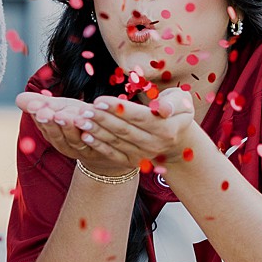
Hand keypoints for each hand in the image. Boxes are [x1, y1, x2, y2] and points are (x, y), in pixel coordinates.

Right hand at [16, 91, 140, 177]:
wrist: (105, 142)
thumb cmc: (79, 120)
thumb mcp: (59, 109)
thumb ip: (40, 104)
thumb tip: (18, 99)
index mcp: (54, 135)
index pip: (44, 127)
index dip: (39, 117)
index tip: (35, 107)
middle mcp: (66, 145)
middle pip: (57, 136)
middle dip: (51, 124)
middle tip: (46, 113)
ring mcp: (83, 149)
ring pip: (74, 140)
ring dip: (70, 128)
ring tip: (66, 116)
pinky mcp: (100, 151)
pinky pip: (95, 143)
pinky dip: (91, 134)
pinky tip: (88, 123)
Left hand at [80, 87, 198, 170]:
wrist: (177, 138)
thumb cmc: (175, 111)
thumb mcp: (181, 102)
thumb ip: (173, 102)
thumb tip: (163, 109)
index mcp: (166, 128)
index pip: (138, 117)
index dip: (117, 109)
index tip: (98, 100)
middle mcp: (155, 144)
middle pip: (124, 130)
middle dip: (102, 119)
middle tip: (83, 109)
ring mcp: (144, 155)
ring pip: (116, 141)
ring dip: (96, 131)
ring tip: (79, 121)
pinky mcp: (134, 161)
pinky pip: (113, 153)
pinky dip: (98, 145)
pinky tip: (84, 136)